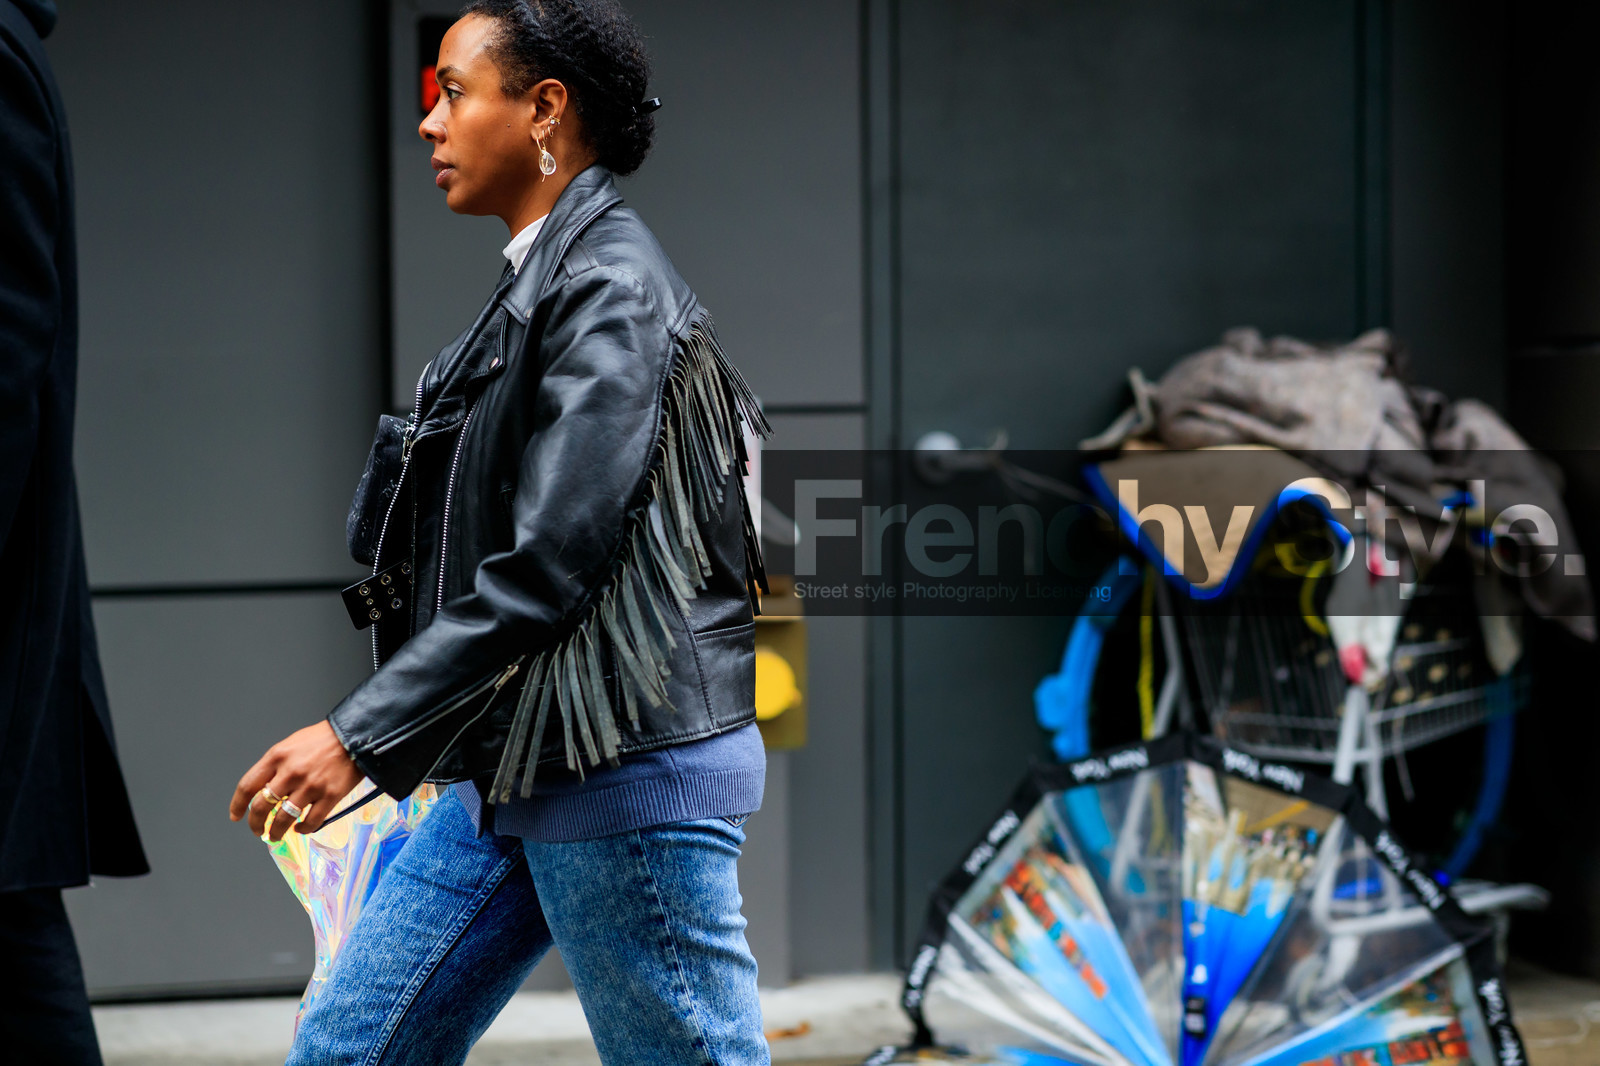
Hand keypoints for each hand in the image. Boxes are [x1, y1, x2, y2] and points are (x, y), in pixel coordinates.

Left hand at [229, 720, 366, 840]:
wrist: (354, 737)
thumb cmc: (322, 740)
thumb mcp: (290, 745)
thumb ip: (275, 765)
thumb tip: (264, 790)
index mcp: (277, 757)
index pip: (248, 786)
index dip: (238, 805)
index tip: (236, 816)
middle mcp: (290, 772)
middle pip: (261, 807)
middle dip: (255, 823)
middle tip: (257, 830)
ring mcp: (310, 786)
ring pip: (283, 819)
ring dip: (275, 832)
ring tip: (275, 836)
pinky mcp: (330, 796)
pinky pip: (310, 821)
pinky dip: (302, 829)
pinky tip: (300, 828)